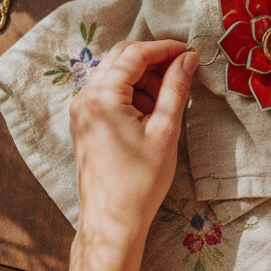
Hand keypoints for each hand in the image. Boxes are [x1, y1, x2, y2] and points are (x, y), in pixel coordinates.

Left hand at [69, 40, 197, 245]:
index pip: (135, 54)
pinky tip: (151, 110)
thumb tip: (188, 58)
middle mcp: (84, 98)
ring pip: (114, 74)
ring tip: (168, 97)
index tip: (189, 51)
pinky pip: (107, 92)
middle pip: (121, 58)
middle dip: (153, 59)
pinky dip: (131, 92)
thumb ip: (175, 88)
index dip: (165, 48)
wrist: (112, 221)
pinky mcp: (83, 123)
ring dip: (142, 76)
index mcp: (102, 97)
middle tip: (182, 69)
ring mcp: (80, 110)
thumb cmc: (140, 181)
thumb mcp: (165, 130)